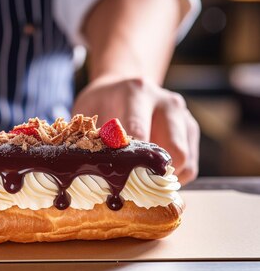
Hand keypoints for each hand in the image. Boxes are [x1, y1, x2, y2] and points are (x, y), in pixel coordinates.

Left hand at [72, 76, 198, 184]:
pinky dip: (172, 177)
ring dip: (163, 179)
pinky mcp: (191, 130)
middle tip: (130, 186)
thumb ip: (88, 135)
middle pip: (172, 150)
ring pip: (185, 161)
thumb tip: (79, 169)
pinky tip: (150, 174)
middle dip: (152, 174)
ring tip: (140, 181)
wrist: (126, 83)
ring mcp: (184, 116)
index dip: (128, 160)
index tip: (115, 179)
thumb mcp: (87, 110)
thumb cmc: (102, 101)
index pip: (138, 132)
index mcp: (137, 93)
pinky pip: (189, 165)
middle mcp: (167, 103)